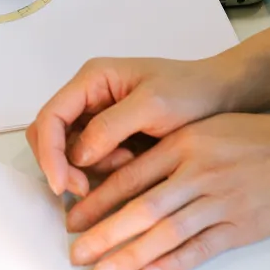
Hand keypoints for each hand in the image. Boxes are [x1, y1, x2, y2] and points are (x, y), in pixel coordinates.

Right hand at [26, 55, 247, 197]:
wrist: (221, 96)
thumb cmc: (191, 91)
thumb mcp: (153, 105)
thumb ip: (110, 127)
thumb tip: (78, 156)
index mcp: (92, 80)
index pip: (50, 117)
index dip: (49, 152)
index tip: (62, 184)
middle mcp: (88, 97)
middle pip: (50, 136)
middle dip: (62, 165)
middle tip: (85, 189)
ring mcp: (97, 117)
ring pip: (69, 152)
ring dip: (88, 168)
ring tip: (127, 163)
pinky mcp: (110, 136)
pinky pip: (91, 160)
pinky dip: (104, 170)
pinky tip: (132, 164)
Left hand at [67, 113, 269, 269]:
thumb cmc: (252, 139)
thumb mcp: (203, 129)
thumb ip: (164, 152)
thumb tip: (119, 177)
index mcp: (183, 144)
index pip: (130, 176)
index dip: (97, 201)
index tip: (72, 218)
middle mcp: (198, 172)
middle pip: (141, 209)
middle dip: (103, 234)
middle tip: (76, 252)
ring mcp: (220, 200)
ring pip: (166, 233)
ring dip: (130, 256)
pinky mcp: (240, 226)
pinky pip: (201, 248)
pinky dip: (174, 264)